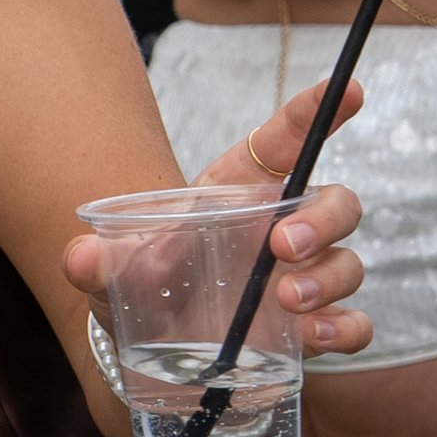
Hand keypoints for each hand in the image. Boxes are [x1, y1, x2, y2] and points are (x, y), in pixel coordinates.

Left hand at [62, 77, 373, 360]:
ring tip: (287, 299)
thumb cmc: (140, 286)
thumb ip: (97, 261)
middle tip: (283, 244)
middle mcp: (280, 230)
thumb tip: (81, 257)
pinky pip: (354, 325)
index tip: (349, 89)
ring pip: (348, 263)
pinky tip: (318, 335)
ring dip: (328, 278)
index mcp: (240, 191)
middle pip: (335, 203)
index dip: (317, 112)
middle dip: (323, 218)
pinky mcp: (309, 329)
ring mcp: (302, 280)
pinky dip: (347, 329)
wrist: (146, 348)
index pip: (286, 141)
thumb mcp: (113, 272)